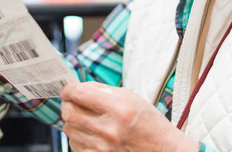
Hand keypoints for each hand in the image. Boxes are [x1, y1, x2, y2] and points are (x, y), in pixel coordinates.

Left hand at [60, 81, 198, 151]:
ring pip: (69, 129)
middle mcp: (109, 129)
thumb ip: (101, 90)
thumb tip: (77, 87)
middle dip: (69, 104)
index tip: (69, 89)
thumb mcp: (130, 97)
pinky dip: (79, 137)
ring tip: (88, 119)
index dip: (69, 89)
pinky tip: (92, 133)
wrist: (162, 150)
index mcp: (119, 108)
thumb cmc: (148, 123)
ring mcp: (103, 148)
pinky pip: (75, 145)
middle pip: (69, 113)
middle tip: (74, 102)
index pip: (79, 94)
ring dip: (74, 121)